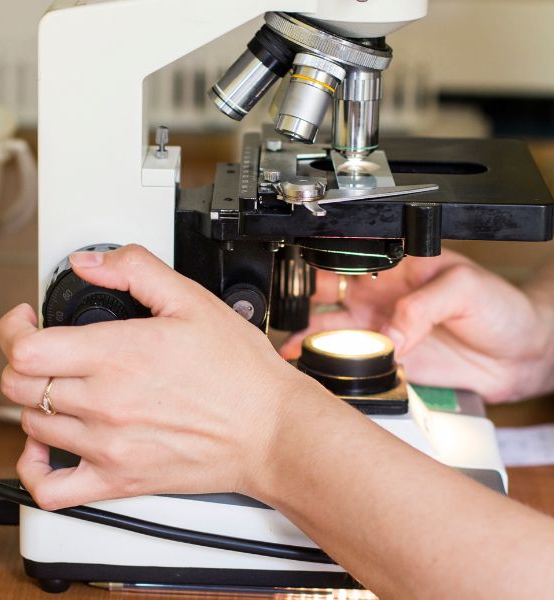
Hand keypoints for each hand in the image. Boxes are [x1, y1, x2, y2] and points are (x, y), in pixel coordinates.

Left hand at [0, 245, 312, 509]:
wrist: (270, 429)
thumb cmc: (240, 372)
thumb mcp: (193, 301)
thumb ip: (135, 270)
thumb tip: (91, 263)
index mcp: (119, 355)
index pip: (27, 348)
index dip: (16, 328)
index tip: (28, 321)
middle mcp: (106, 404)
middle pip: (20, 385)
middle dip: (25, 359)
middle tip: (46, 350)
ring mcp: (108, 447)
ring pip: (31, 425)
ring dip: (38, 401)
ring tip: (63, 388)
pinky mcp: (120, 480)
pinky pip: (50, 489)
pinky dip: (33, 470)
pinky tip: (45, 451)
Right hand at [281, 249, 553, 402]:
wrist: (520, 356)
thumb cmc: (501, 308)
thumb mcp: (464, 288)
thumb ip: (422, 305)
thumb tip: (389, 333)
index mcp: (397, 266)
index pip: (351, 256)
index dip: (323, 262)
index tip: (304, 276)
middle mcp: (382, 293)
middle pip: (328, 291)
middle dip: (303, 299)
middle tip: (289, 313)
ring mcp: (381, 325)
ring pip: (331, 326)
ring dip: (309, 335)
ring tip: (292, 347)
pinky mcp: (386, 355)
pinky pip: (349, 356)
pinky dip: (328, 361)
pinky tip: (311, 363)